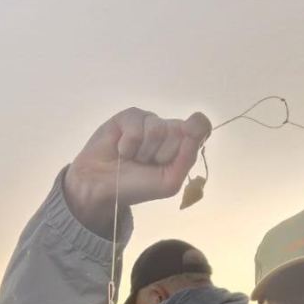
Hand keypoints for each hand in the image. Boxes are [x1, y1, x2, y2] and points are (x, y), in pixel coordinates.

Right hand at [65, 108, 211, 236]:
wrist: (103, 186)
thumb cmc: (138, 187)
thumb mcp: (170, 181)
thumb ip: (187, 156)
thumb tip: (196, 125)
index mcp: (183, 147)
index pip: (201, 127)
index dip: (195, 131)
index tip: (187, 140)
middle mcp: (169, 131)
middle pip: (179, 129)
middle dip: (163, 153)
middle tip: (147, 165)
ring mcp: (149, 121)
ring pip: (157, 127)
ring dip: (144, 150)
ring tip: (133, 159)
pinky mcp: (130, 116)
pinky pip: (137, 122)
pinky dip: (129, 143)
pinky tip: (121, 149)